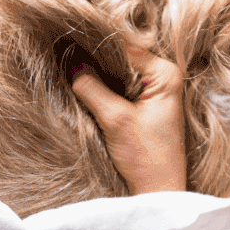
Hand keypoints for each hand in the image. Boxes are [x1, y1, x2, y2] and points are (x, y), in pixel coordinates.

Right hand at [71, 47, 186, 193]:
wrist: (158, 190)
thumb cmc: (147, 158)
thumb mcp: (115, 119)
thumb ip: (90, 86)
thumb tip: (67, 58)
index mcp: (165, 73)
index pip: (125, 45)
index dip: (95, 42)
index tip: (66, 39)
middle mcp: (163, 75)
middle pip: (121, 54)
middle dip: (93, 56)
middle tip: (63, 52)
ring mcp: (154, 89)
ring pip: (116, 69)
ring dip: (95, 70)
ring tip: (68, 65)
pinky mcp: (143, 103)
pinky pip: (118, 84)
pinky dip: (100, 84)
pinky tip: (81, 83)